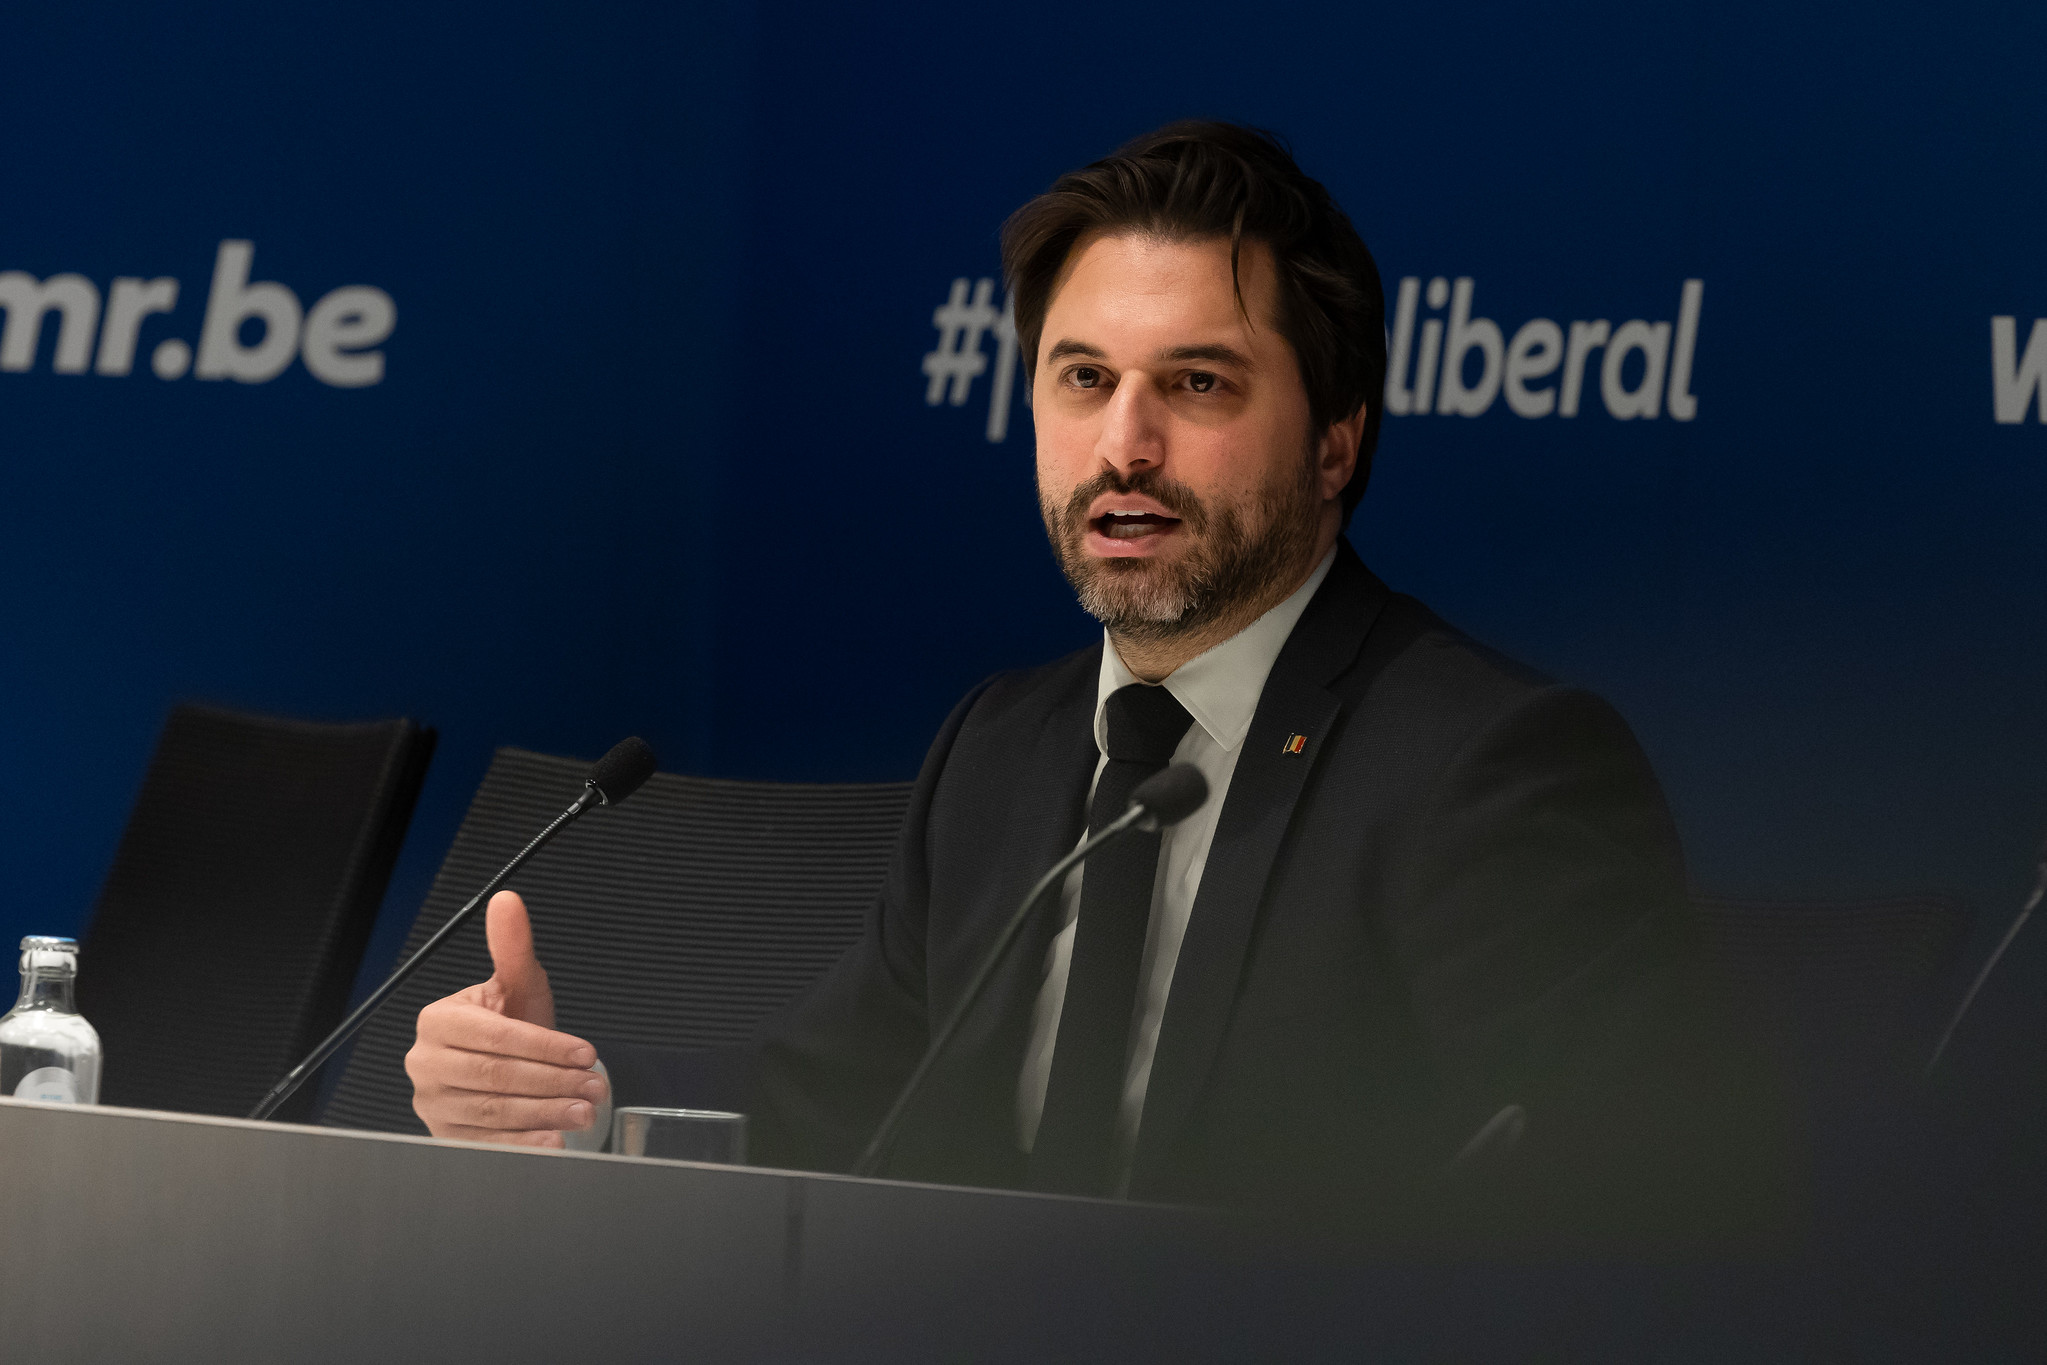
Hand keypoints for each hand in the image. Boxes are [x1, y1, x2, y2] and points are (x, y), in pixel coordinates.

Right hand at [406, 890, 606, 1147]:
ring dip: (546, 1113)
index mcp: (439, 1021)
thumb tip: (507, 901)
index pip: (495, 1036)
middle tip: (593, 1086)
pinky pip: (487, 1142)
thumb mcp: (517, 984)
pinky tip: (554, 1141)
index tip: (585, 1053)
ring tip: (585, 1110)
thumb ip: (513, 946)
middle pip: (495, 1077)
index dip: (544, 1046)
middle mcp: (427, 1063)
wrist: (505, 1064)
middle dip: (551, 1082)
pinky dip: (524, 1144)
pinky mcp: (446, 1135)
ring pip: (494, 1111)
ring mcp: (433, 1103)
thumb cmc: (511, 1021)